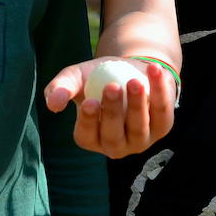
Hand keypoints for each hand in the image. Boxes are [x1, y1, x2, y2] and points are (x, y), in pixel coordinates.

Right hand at [44, 58, 174, 157]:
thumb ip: (61, 87)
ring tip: (134, 82)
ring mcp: (140, 140)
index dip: (88, 121)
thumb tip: (53, 104)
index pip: (87, 136)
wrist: (130, 70)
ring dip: (137, 105)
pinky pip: (162, 113)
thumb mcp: (76, 78)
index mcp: (91, 138)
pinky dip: (160, 92)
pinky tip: (154, 72)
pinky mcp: (162, 127)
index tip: (90, 102)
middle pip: (114, 136)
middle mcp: (115, 145)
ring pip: (139, 127)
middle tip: (112, 87)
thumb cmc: (98, 77)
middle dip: (113, 112)